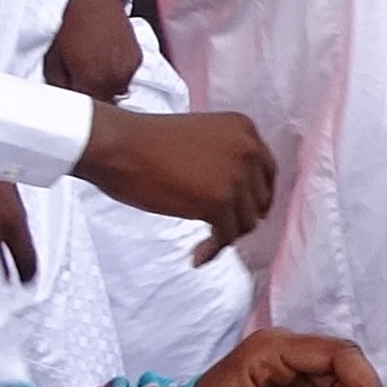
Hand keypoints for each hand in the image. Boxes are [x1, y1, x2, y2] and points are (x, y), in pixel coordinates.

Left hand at [43, 0, 142, 99]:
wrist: (93, 0)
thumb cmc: (72, 24)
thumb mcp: (54, 57)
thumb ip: (58, 84)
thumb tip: (61, 96)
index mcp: (91, 80)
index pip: (88, 108)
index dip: (79, 104)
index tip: (73, 97)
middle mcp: (114, 78)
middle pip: (105, 102)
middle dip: (94, 95)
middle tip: (82, 83)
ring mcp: (128, 69)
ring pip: (118, 90)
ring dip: (107, 86)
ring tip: (95, 69)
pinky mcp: (137, 59)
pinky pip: (128, 76)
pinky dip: (118, 73)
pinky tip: (107, 60)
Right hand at [74, 105, 275, 261]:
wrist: (120, 145)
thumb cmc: (147, 143)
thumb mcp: (201, 137)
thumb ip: (225, 159)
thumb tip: (241, 203)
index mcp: (244, 129)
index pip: (266, 172)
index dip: (255, 197)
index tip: (242, 213)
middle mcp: (248, 150)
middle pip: (258, 200)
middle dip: (238, 218)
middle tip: (217, 231)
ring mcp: (236, 176)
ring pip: (246, 222)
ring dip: (225, 236)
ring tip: (204, 243)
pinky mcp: (218, 202)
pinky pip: (226, 237)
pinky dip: (213, 250)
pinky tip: (197, 256)